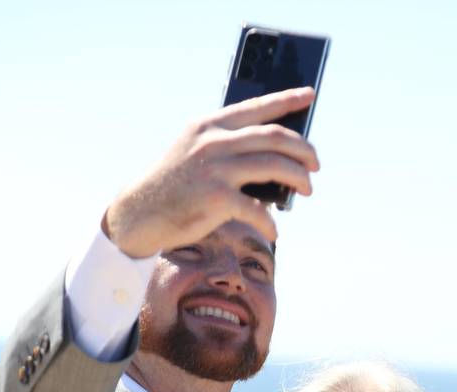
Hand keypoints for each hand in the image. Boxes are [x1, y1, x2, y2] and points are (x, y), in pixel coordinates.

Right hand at [103, 87, 319, 257]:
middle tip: (316, 164)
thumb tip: (279, 157)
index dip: (287, 100)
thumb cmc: (177, 183)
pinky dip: (270, 222)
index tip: (310, 96)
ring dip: (300, 178)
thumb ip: (230, 145)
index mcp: (211, 124)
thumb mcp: (197, 151)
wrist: (140, 212)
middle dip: (304, 150)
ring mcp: (216, 169)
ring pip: (276, 165)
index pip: (257, 106)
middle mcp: (214, 141)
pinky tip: (273, 230)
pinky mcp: (216, 198)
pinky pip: (258, 209)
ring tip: (307, 189)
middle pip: (276, 137)